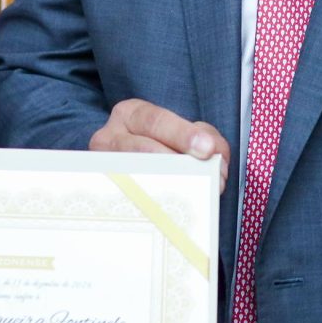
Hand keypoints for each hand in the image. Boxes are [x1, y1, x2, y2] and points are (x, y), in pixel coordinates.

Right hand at [90, 99, 230, 191]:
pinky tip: (171, 208)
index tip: (206, 149)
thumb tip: (219, 160)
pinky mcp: (105, 189)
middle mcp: (109, 136)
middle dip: (178, 163)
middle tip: (208, 177)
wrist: (127, 168)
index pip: (155, 120)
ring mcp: (103, 166)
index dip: (182, 134)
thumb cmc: (159, 146)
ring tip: (195, 194)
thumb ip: (206, 138)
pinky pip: (128, 198)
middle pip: (142, 149)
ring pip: (134, 175)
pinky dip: (152, 203)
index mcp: (131, 114)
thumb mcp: (182, 133)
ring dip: (169, 186)